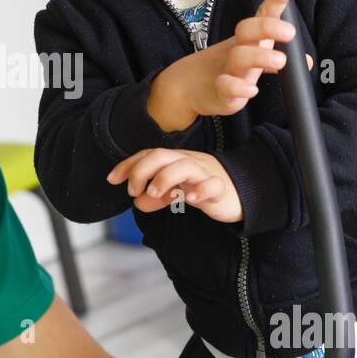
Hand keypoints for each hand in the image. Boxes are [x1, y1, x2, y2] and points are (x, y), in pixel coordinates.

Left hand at [106, 148, 242, 222]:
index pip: (149, 155)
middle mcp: (189, 163)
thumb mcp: (178, 191)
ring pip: (184, 165)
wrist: (244, 192)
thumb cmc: (207, 188)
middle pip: (163, 155)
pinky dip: (200, 190)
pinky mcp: (221, 189)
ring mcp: (205, 174)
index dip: (129, 165)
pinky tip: (190, 199)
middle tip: (133, 190)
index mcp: (176, 161)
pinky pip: (212, 185)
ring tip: (155, 192)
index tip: (112, 179)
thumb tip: (137, 202)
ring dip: (165, 177)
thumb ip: (157, 197)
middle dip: (142, 170)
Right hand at [147, 0, 311, 131]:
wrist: (190, 86)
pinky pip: (226, 86)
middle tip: (290, 32)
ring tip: (280, 61)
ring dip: (260, 56)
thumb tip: (305, 61)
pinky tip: (251, 90)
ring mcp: (227, 69)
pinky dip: (238, 87)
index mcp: (250, 38)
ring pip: (239, 57)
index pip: (263, 14)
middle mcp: (238, 49)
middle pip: (247, 29)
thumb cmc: (230, 69)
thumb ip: (279, 56)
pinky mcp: (219, 90)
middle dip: (268, 27)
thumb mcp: (255, 59)